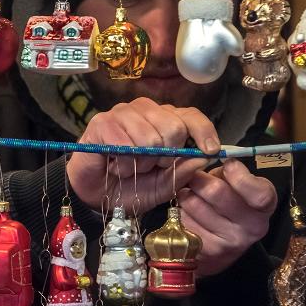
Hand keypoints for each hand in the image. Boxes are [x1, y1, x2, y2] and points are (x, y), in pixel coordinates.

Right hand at [67, 98, 219, 210]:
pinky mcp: (102, 122)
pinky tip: (115, 165)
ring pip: (149, 137)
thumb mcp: (164, 185)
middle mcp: (146, 110)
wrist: (95, 195)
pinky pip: (125, 144)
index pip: (190, 116)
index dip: (204, 131)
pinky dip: (123, 163)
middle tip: (152, 167)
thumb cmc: (131, 185)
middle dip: (167, 156)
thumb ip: (183, 171)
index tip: (210, 151)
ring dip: (142, 163)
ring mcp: (123, 113)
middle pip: (174, 127)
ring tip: (130, 168)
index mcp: (165, 120)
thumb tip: (205, 157)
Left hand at [177, 159, 276, 276]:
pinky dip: (180, 211)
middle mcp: (252, 228)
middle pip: (217, 192)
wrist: (220, 245)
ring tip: (190, 194)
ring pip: (194, 203)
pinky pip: (183, 220)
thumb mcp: (236, 185)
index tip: (226, 164)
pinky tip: (186, 212)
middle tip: (194, 176)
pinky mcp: (207, 252)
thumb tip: (209, 155)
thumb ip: (229, 171)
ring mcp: (230, 243)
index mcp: (264, 207)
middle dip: (199, 177)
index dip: (239, 175)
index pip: (260, 194)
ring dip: (186, 194)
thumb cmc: (228, 203)